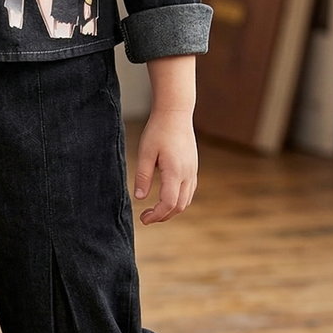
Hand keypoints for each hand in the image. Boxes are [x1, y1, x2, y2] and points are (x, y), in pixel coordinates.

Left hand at [134, 109, 197, 225]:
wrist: (175, 113)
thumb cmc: (158, 130)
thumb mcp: (145, 152)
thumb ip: (142, 176)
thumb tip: (139, 197)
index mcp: (175, 171)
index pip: (169, 203)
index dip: (156, 215)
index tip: (143, 219)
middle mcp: (188, 174)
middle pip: (179, 206)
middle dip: (163, 216)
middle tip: (146, 217)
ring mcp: (193, 171)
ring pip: (186, 200)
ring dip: (171, 209)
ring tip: (154, 209)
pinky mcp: (193, 167)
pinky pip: (189, 191)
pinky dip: (178, 200)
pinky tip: (165, 197)